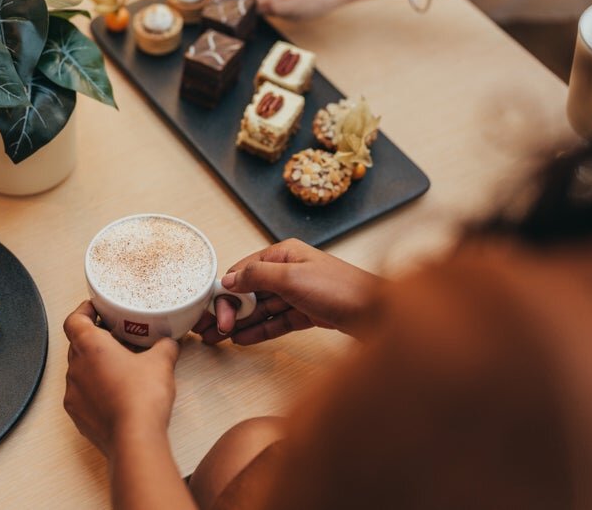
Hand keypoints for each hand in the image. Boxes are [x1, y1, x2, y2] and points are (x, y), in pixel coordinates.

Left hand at [63, 301, 179, 455]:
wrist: (134, 439)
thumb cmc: (142, 396)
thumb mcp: (161, 362)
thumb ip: (165, 345)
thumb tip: (169, 341)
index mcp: (89, 346)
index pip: (74, 319)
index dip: (84, 311)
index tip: (96, 309)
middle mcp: (75, 367)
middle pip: (77, 344)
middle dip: (96, 339)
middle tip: (117, 337)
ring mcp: (73, 393)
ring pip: (80, 370)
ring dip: (95, 365)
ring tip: (119, 367)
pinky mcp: (77, 415)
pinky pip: (82, 394)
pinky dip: (95, 389)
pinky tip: (115, 393)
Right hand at [193, 239, 381, 344]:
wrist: (379, 313)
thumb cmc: (341, 289)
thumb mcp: (292, 278)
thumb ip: (257, 276)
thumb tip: (229, 279)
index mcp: (284, 254)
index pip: (243, 271)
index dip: (224, 292)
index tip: (213, 312)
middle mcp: (289, 270)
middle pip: (250, 291)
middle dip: (229, 310)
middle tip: (212, 330)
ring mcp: (298, 293)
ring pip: (262, 308)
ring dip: (240, 322)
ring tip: (220, 338)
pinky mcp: (307, 313)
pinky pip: (277, 321)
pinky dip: (260, 330)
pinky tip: (243, 339)